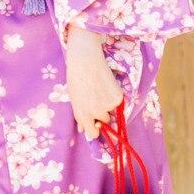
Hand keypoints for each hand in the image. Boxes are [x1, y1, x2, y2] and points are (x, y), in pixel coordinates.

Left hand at [64, 24, 123, 139]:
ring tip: (99, 89)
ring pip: (111, 111)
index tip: (95, 124)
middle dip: (101, 114)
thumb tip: (83, 130)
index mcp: (82, 115)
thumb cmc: (76, 78)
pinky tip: (106, 85)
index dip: (94, 128)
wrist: (85, 60)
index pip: (93, 134)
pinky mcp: (118, 98)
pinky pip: (117, 102)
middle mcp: (96, 113)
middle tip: (95, 98)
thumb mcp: (74, 99)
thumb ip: (80, 116)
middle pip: (104, 122)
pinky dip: (113, 96)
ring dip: (108, 104)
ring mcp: (108, 106)